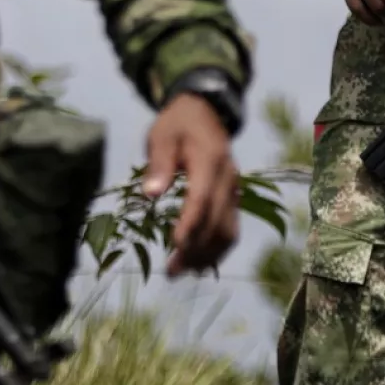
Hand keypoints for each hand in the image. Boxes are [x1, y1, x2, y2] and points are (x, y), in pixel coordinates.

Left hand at [143, 94, 240, 277]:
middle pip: (217, 222)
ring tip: (181, 272)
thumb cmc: (177, 124)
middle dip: (196, 250)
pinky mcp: (232, 199)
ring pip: (228, 231)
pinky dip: (216, 250)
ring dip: (207, 255)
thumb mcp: (161, 136)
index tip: (175, 246)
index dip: (190, 225)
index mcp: (210, 162)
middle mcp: (227, 180)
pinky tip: (198, 263)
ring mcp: (233, 191)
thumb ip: (158, 164)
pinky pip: (230, 229)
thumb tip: (151, 194)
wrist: (205, 112)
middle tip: (171, 272)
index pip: (202, 200)